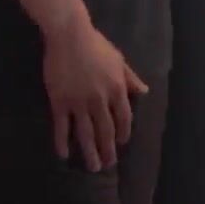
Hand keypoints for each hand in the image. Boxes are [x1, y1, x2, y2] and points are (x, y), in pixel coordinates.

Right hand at [43, 17, 147, 170]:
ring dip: (89, 152)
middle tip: (107, 165)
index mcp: (117, 89)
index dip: (123, 133)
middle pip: (106, 130)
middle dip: (108, 149)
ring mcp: (79, 102)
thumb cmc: (96, 45)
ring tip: (92, 167)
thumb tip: (144, 92)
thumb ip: (131, 79)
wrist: (70, 36)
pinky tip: (64, 155)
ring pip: (85, 133)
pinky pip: (62, 126)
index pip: (124, 118)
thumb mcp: (119, 60)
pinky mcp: (60, 101)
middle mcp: (100, 99)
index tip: (121, 144)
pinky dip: (62, 142)